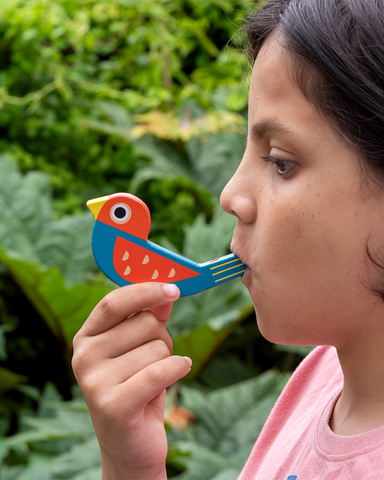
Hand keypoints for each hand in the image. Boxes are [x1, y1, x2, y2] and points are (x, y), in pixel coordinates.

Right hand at [72, 283, 190, 479]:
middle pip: (145, 323)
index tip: (173, 289)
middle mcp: (83, 356)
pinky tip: (180, 371)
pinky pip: (160, 371)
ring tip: (152, 380)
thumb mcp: (141, 348)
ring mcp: (94, 381)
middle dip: (163, 338)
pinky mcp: (112, 405)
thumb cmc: (137, 387)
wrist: (129, 444)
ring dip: (167, 361)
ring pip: (157, 348)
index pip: (114, 302)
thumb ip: (150, 317)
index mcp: (87, 337)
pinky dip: (178, 369)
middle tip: (155, 360)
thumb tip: (166, 292)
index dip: (145, 291)